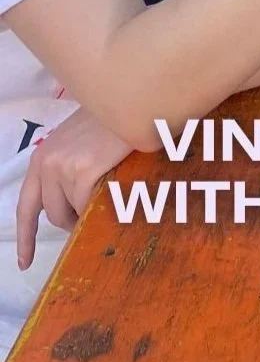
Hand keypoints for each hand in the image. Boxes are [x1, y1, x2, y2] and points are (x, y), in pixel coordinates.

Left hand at [16, 107, 132, 269]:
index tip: (24, 262)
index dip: (26, 236)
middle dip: (75, 220)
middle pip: (54, 214)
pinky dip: (105, 203)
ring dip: (92, 209)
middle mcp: (47, 163)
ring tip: (114, 190)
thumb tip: (78, 205)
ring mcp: (63, 168)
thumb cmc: (114, 119)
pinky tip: (120, 188)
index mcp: (43, 157)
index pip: (27, 205)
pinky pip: (91, 205)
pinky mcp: (83, 173)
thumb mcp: (82, 142)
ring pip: (75, 211)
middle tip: (97, 213)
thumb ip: (71, 167)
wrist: (132, 99)